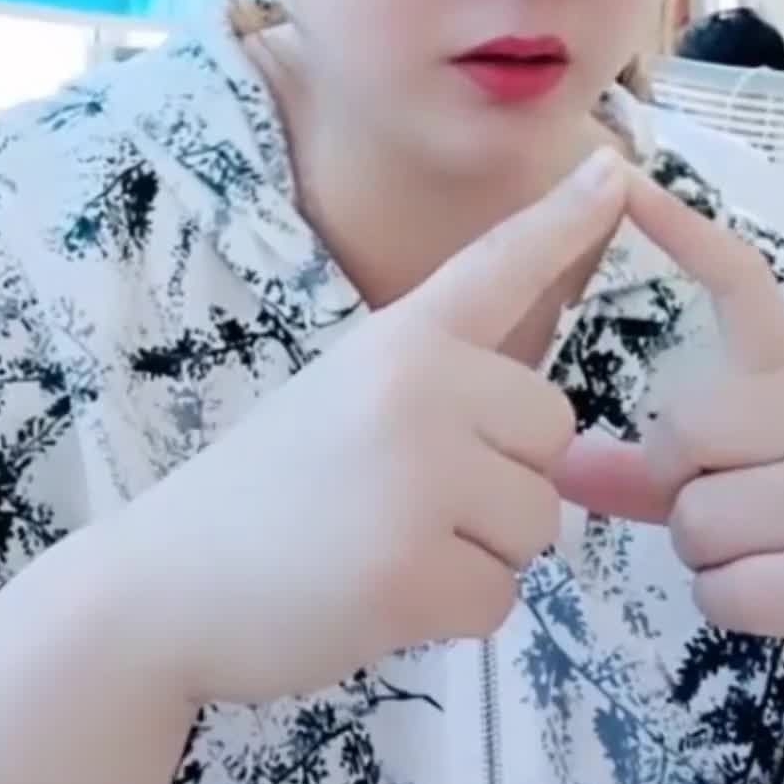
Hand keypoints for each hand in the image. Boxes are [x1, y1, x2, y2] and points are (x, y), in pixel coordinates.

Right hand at [104, 146, 626, 707]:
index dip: (565, 219)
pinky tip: (381, 595)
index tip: (619, 170)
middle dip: (509, 483)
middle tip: (412, 501)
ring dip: (482, 554)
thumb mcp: (345, 396)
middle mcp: (416, 389)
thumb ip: (440, 393)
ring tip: (387, 546)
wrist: (164, 585)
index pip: (497, 266)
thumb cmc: (265, 493)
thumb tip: (550, 432)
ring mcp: (416, 478)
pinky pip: (500, 598)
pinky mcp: (411, 570)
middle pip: (554, 435)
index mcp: (399, 339)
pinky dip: (454, 613)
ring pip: (537, 523)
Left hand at [556, 170, 783, 704]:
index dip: (684, 234)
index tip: (628, 179)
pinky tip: (771, 600)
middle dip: (677, 486)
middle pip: (684, 431)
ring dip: (704, 558)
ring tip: (757, 558)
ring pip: (699, 520)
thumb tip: (558, 462)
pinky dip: (729, 605)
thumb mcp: (722, 491)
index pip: (741, 285)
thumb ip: (643, 474)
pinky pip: (729, 587)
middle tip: (724, 512)